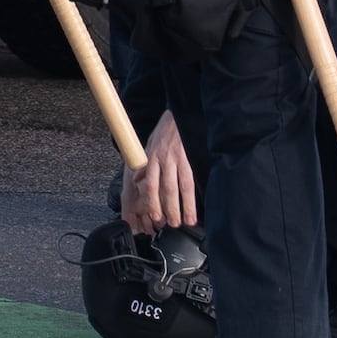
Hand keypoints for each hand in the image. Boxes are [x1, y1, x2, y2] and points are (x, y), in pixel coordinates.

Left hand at [124, 114, 197, 231]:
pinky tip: (199, 204)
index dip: (153, 202)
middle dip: (170, 209)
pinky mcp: (191, 157)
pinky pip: (192, 178)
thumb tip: (138, 179)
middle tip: (172, 224)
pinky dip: (195, 193)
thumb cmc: (166, 130)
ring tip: (188, 220)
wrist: (180, 113)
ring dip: (185, 206)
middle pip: (167, 189)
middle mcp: (165, 160)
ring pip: (181, 186)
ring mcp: (179, 159)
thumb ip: (145, 163)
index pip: (151, 185)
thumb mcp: (150, 144)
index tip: (156, 217)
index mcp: (153, 158)